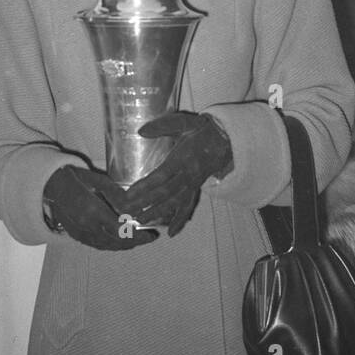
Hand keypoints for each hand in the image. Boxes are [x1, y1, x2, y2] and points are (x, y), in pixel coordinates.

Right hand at [42, 164, 156, 250]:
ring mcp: (80, 233)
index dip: (139, 237)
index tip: (151, 235)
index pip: (122, 231)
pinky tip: (119, 239)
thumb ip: (117, 195)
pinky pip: (98, 245)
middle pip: (117, 243)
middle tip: (148, 238)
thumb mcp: (99, 180)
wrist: (50, 185)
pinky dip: (111, 245)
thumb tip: (135, 208)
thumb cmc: (76, 178)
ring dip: (124, 245)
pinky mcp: (76, 236)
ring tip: (136, 239)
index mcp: (94, 211)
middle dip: (135, 243)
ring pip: (108, 247)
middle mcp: (87, 226)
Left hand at [121, 111, 232, 237]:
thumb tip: (141, 131)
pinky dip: (180, 220)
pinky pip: (188, 206)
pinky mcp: (196, 189)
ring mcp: (192, 184)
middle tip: (127, 212)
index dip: (145, 186)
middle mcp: (187, 175)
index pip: (161, 176)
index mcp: (183, 158)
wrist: (227, 140)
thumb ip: (163, 126)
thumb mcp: (184, 122)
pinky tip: (172, 232)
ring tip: (140, 221)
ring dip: (157, 213)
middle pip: (165, 193)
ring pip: (174, 202)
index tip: (129, 194)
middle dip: (145, 204)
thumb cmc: (203, 130)